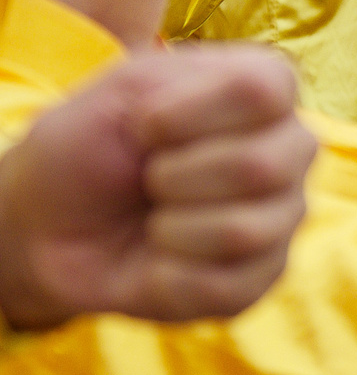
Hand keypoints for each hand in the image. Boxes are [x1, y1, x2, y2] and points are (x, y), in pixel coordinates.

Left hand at [0, 46, 315, 330]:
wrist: (49, 229)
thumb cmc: (87, 151)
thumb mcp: (117, 95)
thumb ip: (184, 88)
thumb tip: (242, 146)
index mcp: (262, 93)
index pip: (266, 89)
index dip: (192, 111)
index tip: (144, 124)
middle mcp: (288, 151)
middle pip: (263, 166)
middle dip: (175, 177)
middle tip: (148, 179)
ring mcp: (282, 216)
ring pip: (246, 232)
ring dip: (171, 229)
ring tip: (154, 220)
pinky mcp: (262, 276)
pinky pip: (226, 286)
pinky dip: (168, 276)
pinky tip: (159, 260)